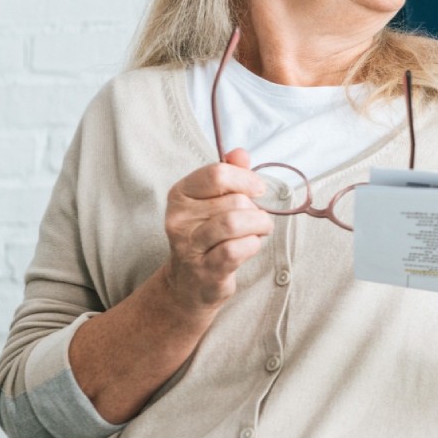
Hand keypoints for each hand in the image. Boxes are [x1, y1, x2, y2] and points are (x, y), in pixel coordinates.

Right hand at [159, 148, 271, 313]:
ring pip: (236, 222)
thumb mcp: (214, 201)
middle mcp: (178, 218)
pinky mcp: (205, 269)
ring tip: (259, 231)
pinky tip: (249, 246)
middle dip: (255, 209)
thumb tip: (240, 154)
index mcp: (180, 194)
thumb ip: (229, 174)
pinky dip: (253, 244)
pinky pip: (238, 249)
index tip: (257, 189)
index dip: (246, 179)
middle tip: (254, 219)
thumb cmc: (208, 236)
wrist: (190, 283)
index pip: (218, 173)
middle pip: (235, 200)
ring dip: (259, 225)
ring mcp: (189, 245)